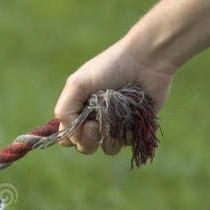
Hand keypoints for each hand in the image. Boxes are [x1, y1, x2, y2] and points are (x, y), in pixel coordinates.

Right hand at [54, 39, 173, 154]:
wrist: (145, 61)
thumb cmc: (109, 67)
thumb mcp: (77, 84)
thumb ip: (64, 111)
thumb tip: (74, 138)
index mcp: (79, 110)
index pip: (66, 137)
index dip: (71, 136)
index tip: (79, 122)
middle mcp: (95, 120)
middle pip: (84, 147)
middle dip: (88, 139)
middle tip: (95, 124)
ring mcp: (115, 125)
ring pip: (107, 148)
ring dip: (109, 137)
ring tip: (115, 118)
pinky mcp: (134, 127)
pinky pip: (127, 143)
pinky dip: (128, 132)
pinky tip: (131, 116)